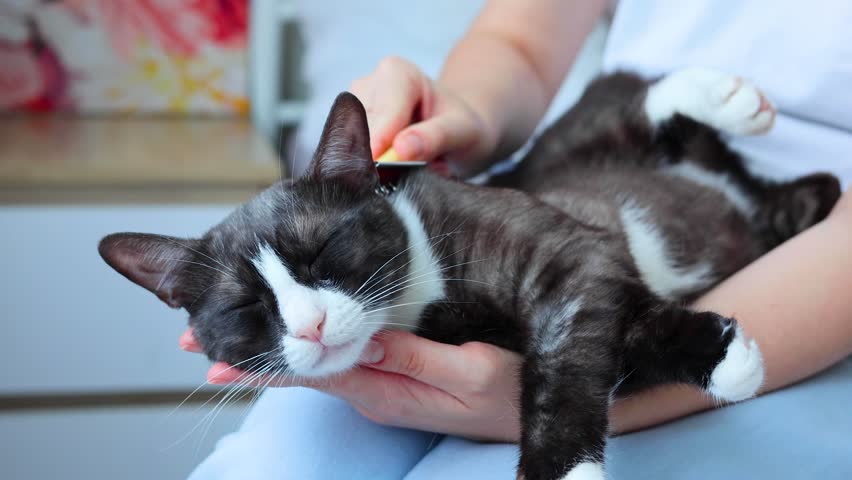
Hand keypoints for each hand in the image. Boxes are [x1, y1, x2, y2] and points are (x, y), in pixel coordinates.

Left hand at [181, 328, 522, 441]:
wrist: (540, 411)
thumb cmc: (509, 392)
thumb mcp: (468, 371)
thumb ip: (412, 357)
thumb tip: (359, 337)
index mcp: (386, 392)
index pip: (313, 376)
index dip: (264, 365)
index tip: (216, 360)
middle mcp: (376, 393)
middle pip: (305, 372)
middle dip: (255, 356)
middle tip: (198, 340)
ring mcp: (385, 387)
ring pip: (321, 366)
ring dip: (277, 350)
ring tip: (228, 338)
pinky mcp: (397, 377)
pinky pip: (345, 360)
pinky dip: (312, 346)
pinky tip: (297, 338)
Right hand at [350, 56, 498, 173]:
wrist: (453, 130)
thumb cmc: (460, 126)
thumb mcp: (463, 131)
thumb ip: (435, 137)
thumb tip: (400, 149)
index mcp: (398, 73)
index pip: (382, 113)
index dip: (381, 144)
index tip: (381, 169)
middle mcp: (369, 83)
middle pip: (360, 129)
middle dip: (376, 158)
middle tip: (401, 178)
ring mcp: (354, 106)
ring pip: (349, 143)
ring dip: (370, 165)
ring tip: (401, 170)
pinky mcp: (347, 127)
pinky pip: (348, 153)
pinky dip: (365, 167)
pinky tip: (387, 169)